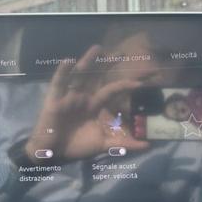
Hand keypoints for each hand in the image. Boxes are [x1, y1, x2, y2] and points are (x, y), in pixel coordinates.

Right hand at [26, 45, 148, 162]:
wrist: (54, 152)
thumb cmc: (77, 145)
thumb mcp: (103, 144)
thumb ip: (123, 144)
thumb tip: (147, 146)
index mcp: (95, 104)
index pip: (113, 90)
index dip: (126, 84)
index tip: (141, 81)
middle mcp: (84, 97)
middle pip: (97, 77)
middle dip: (107, 64)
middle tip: (121, 53)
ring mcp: (69, 97)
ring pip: (80, 76)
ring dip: (88, 62)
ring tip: (97, 49)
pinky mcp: (55, 100)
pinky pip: (59, 84)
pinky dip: (63, 72)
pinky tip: (68, 61)